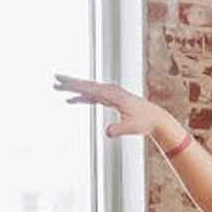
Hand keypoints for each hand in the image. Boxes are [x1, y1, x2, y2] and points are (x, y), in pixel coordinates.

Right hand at [54, 75, 179, 150]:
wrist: (156, 119)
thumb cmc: (145, 122)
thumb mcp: (132, 128)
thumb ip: (119, 129)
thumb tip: (107, 133)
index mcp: (113, 94)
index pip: (90, 89)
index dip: (75, 85)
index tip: (62, 82)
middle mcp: (111, 91)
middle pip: (87, 85)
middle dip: (70, 82)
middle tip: (55, 79)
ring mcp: (111, 95)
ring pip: (88, 90)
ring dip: (74, 89)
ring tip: (58, 87)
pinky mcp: (111, 100)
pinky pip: (92, 97)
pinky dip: (81, 97)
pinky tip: (71, 100)